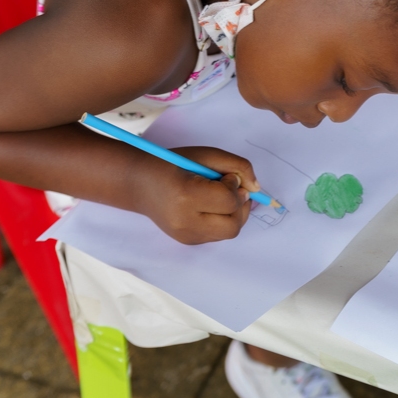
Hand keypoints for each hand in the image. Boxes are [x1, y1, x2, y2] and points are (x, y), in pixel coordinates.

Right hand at [138, 146, 260, 244]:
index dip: (235, 186)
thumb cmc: (174, 165)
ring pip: (229, 232)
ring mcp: (185, 235)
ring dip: (234, 215)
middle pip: (233, 225)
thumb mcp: (207, 155)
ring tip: (221, 198)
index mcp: (186, 196)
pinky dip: (222, 221)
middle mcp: (184, 221)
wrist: (140, 184)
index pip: (228, 200)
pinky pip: (218, 235)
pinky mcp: (187, 241)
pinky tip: (211, 208)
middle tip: (233, 191)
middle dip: (240, 207)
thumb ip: (237, 166)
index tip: (227, 177)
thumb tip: (256, 188)